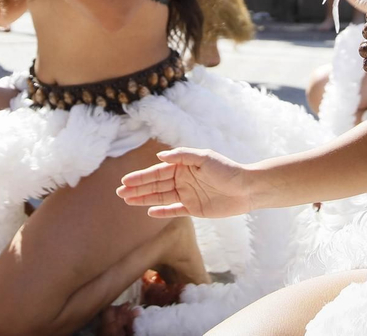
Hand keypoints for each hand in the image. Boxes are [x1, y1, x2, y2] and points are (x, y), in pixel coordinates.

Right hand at [116, 147, 255, 218]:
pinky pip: (174, 210)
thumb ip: (182, 156)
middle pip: (155, 185)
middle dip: (137, 188)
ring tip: (128, 200)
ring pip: (161, 197)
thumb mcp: (205, 158)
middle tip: (119, 192)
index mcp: (183, 166)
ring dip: (144, 199)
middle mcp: (183, 180)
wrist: (247, 189)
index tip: (125, 180)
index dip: (141, 177)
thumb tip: (160, 155)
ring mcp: (188, 195)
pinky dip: (162, 211)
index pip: (157, 172)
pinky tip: (150, 211)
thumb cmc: (227, 170)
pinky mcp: (195, 209)